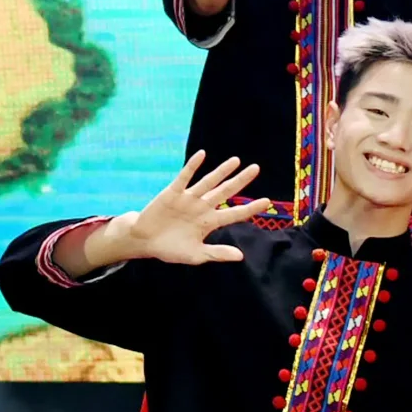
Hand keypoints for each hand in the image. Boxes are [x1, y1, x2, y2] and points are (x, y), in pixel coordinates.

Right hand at [73, 154, 269, 272]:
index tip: (267, 201)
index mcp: (210, 222)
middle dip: (240, 181)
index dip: (250, 208)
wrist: (144, 242)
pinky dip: (192, 166)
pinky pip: (184, 177)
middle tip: (256, 168)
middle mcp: (202, 207)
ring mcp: (188, 198)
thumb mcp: (196, 255)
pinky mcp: (172, 193)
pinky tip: (202, 155)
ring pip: (209, 182)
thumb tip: (240, 256)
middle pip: (225, 192)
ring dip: (222, 171)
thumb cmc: (170, 249)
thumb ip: (216, 253)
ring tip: (236, 161)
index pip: (234, 213)